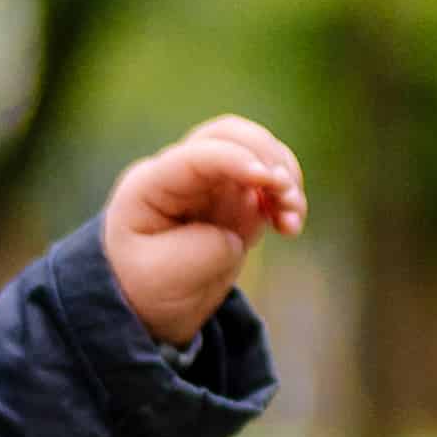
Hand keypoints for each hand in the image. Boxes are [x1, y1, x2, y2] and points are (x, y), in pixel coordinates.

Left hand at [101, 115, 305, 348]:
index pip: (197, 155)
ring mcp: (212, 183)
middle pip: (230, 135)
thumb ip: (204, 251)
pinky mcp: (238, 201)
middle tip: (285, 194)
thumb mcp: (162, 276)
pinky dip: (288, 197)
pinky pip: (270, 182)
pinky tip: (290, 227)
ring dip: (285, 177)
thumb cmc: (144, 284)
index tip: (266, 180)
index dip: (235, 159)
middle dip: (266, 156)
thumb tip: (235, 235)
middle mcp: (183, 174)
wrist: (149, 302)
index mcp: (151, 184)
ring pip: (258, 152)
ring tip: (292, 220)